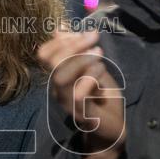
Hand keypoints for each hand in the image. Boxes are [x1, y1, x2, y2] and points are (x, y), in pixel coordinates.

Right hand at [38, 30, 124, 158]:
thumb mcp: (93, 68)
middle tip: (94, 38)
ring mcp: (67, 102)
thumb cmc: (103, 98)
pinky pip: (78, 93)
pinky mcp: (81, 113)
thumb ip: (79, 51)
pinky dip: (90, 78)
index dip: (61, 40)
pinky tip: (100, 75)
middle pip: (52, 62)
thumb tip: (60, 30)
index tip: (84, 33)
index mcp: (59, 76)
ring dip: (81, 60)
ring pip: (61, 76)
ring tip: (99, 55)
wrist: (114, 128)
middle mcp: (58, 89)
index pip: (45, 54)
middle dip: (73, 44)